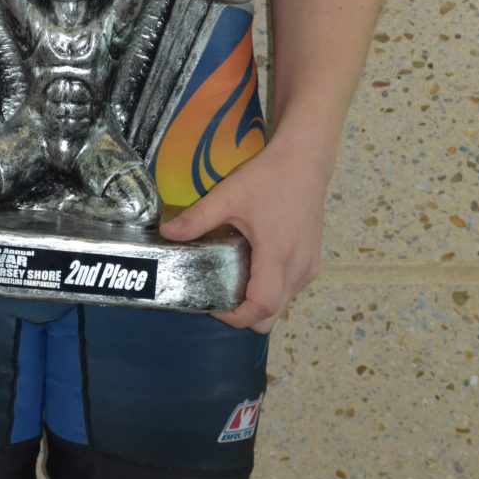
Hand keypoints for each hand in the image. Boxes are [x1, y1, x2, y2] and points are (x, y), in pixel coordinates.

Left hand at [159, 141, 326, 333]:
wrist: (306, 161)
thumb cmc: (269, 177)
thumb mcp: (229, 195)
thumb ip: (198, 217)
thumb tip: (166, 233)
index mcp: (277, 254)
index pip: (261, 306)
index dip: (235, 316)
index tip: (213, 304)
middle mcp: (297, 268)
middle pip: (271, 316)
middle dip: (244, 316)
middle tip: (220, 293)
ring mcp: (309, 268)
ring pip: (282, 306)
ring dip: (258, 304)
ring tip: (235, 277)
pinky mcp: (313, 264)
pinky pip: (290, 291)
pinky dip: (272, 291)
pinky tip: (256, 266)